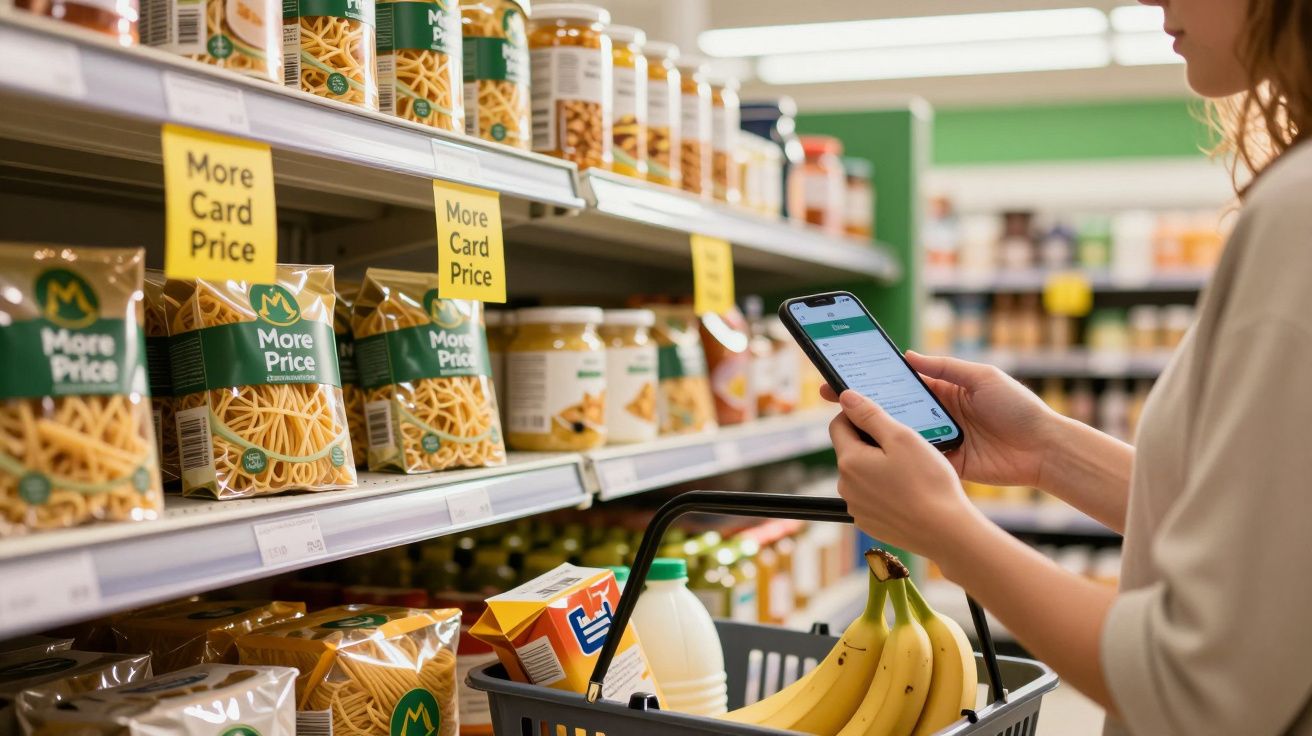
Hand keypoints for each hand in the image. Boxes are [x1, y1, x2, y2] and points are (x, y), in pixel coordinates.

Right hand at [821, 352, 1060, 488]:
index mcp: (944, 390)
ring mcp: (940, 440)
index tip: (847, 374)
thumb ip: (946, 367)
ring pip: (901, 434)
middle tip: (833, 398)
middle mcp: (937, 414)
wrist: (1044, 449)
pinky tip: (877, 451)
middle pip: (894, 408)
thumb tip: (909, 356)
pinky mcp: (946, 463)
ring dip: (878, 430)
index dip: (874, 378)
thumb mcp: (983, 377)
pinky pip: (917, 459)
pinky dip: (899, 456)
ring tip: (849, 424)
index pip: (901, 382)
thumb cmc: (1018, 407)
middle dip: (864, 404)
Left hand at [830, 390, 984, 558]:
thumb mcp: (902, 437)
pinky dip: (885, 490)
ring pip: (862, 474)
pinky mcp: (869, 523)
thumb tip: (846, 397)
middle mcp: (845, 486)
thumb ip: (870, 414)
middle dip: (872, 443)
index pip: (838, 425)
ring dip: (879, 467)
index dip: (859, 415)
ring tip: (911, 471)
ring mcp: (856, 508)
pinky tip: (909, 492)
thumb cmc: (928, 482)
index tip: (883, 418)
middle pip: (851, 450)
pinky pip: (872, 497)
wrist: (946, 532)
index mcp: (849, 461)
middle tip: (905, 445)